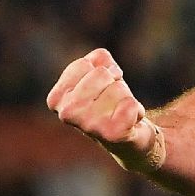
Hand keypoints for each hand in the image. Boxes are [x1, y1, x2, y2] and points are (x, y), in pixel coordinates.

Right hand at [46, 48, 157, 165]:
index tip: (102, 86)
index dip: (101, 70)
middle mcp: (66, 114)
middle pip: (101, 74)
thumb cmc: (110, 100)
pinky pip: (131, 105)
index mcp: (57, 98)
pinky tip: (131, 121)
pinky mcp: (112, 134)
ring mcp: (88, 125)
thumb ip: (99, 59)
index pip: (83, 64)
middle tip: (113, 101)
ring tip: (120, 111)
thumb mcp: (99, 71)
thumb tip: (108, 70)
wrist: (128, 136)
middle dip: (114, 82)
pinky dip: (137, 109)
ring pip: (118, 88)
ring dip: (126, 96)